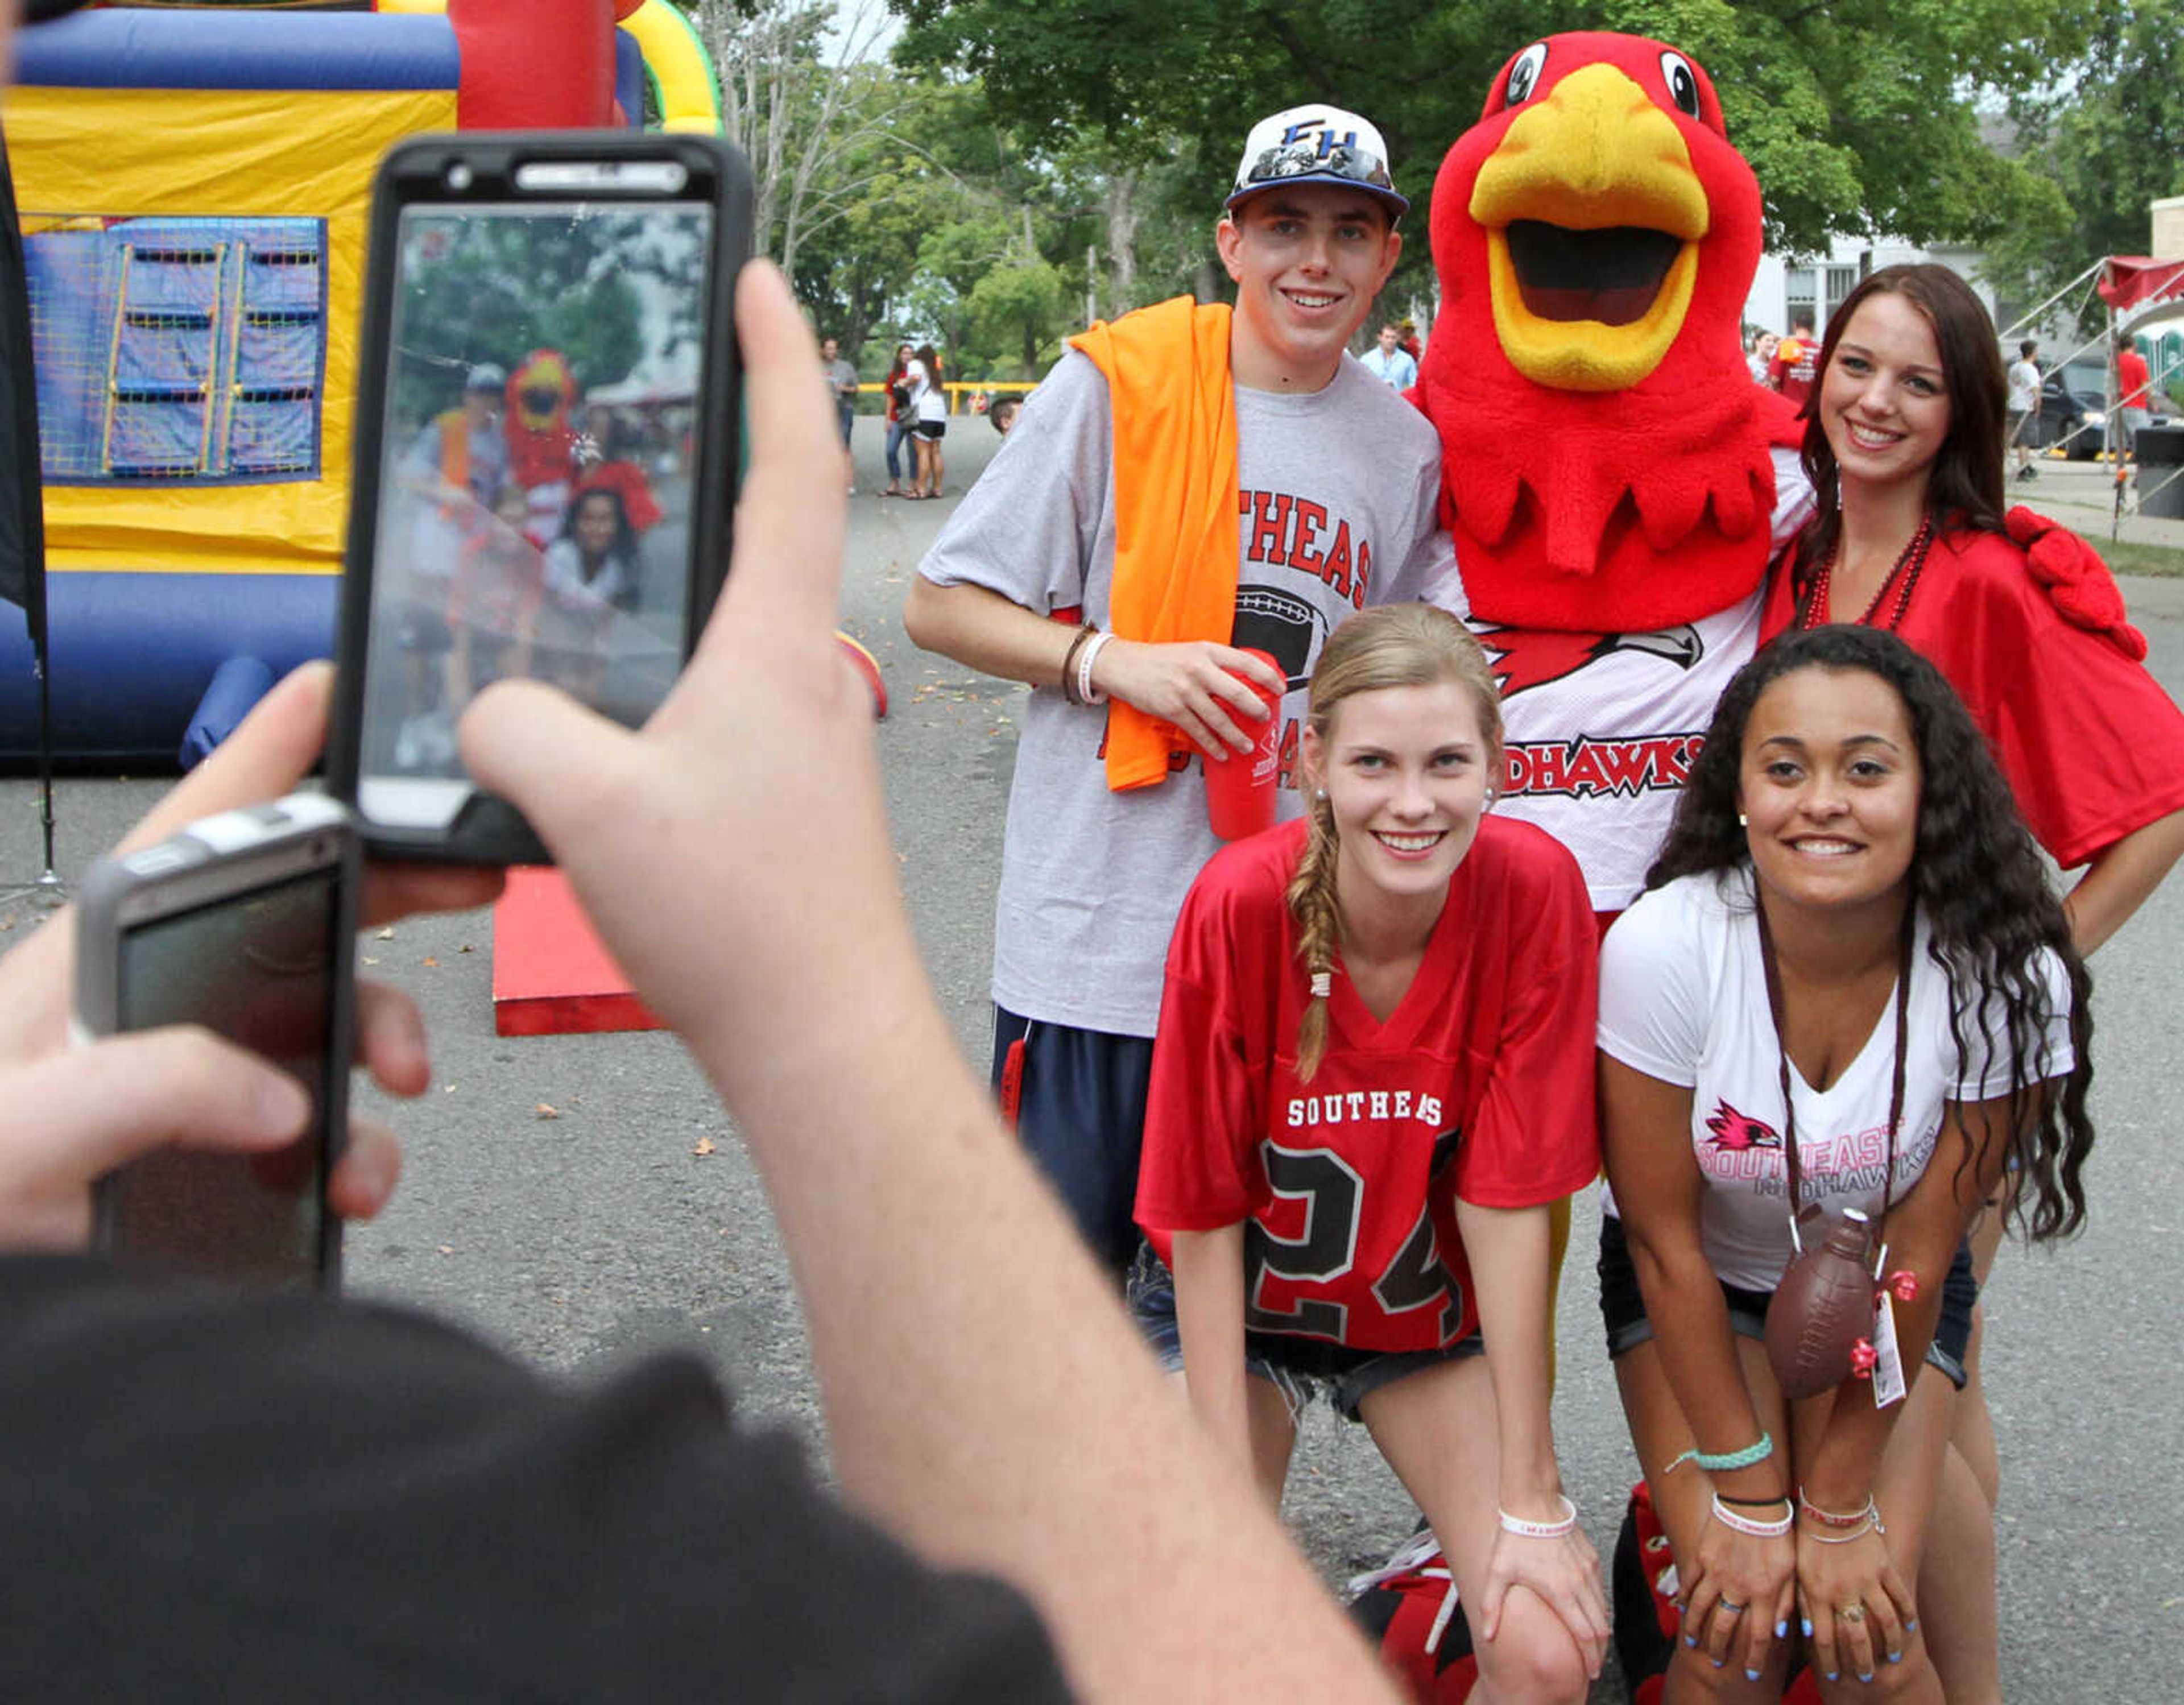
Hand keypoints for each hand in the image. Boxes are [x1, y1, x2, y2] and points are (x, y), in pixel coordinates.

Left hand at [0, 663, 500, 1248]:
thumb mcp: (19, 1127)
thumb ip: (146, 1085)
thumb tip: (279, 1094)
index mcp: (104, 951)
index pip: (206, 819)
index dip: (284, 742)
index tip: (353, 689)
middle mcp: (162, 996)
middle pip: (308, 897)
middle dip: (398, 882)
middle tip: (470, 872)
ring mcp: (199, 1071)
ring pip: (335, 1017)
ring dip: (392, 1040)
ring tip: (400, 1082)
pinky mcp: (223, 1147)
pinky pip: (328, 1126)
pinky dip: (365, 1148)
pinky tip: (354, 1175)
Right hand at [462, 261, 922, 1112]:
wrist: (828, 1041)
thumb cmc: (743, 925)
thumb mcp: (586, 809)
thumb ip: (510, 729)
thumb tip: (484, 709)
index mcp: (776, 641)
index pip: (790, 456)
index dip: (776, 352)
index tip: (759, 273)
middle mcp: (805, 671)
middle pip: (765, 523)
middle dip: (718, 443)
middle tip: (664, 388)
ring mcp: (802, 732)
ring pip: (736, 616)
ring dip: (681, 568)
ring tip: (603, 546)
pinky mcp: (785, 792)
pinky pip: (721, 692)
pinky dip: (669, 664)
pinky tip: (615, 699)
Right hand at [1089, 639, 1282, 758]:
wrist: (1125, 665)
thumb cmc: (1162, 659)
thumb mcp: (1192, 651)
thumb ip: (1216, 663)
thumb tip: (1245, 681)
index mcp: (1207, 650)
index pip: (1247, 662)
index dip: (1268, 677)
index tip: (1280, 689)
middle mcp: (1198, 669)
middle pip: (1238, 693)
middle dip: (1257, 710)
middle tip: (1265, 719)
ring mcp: (1185, 690)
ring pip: (1219, 718)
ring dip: (1236, 736)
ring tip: (1248, 746)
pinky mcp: (1172, 709)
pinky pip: (1199, 731)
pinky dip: (1212, 745)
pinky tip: (1222, 753)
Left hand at [1478, 1522, 1608, 1678]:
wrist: (1533, 1502)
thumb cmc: (1515, 1537)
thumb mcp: (1498, 1572)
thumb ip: (1492, 1606)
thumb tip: (1488, 1634)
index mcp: (1561, 1592)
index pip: (1584, 1635)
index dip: (1590, 1657)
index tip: (1590, 1672)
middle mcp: (1580, 1583)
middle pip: (1600, 1627)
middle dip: (1599, 1651)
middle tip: (1594, 1667)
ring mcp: (1588, 1570)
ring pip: (1604, 1609)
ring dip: (1602, 1630)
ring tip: (1595, 1647)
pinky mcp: (1592, 1558)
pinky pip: (1601, 1590)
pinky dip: (1601, 1608)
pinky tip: (1594, 1616)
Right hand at [1679, 1516, 1794, 1680]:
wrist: (1754, 1500)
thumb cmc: (1780, 1534)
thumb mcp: (1793, 1571)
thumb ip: (1787, 1602)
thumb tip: (1780, 1632)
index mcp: (1764, 1593)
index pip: (1759, 1637)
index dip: (1755, 1659)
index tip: (1752, 1673)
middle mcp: (1738, 1587)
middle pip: (1724, 1627)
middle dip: (1720, 1649)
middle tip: (1716, 1661)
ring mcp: (1716, 1573)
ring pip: (1700, 1609)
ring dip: (1695, 1628)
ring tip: (1692, 1641)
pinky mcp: (1701, 1557)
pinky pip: (1689, 1583)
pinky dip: (1683, 1598)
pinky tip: (1681, 1608)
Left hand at [1797, 1520, 1915, 1684]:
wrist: (1829, 1506)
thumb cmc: (1807, 1538)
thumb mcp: (1797, 1571)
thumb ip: (1801, 1602)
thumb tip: (1806, 1634)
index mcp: (1818, 1593)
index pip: (1824, 1639)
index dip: (1829, 1661)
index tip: (1833, 1676)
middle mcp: (1843, 1591)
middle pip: (1857, 1638)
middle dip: (1862, 1663)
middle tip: (1867, 1677)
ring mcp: (1867, 1581)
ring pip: (1885, 1623)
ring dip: (1890, 1644)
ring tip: (1892, 1658)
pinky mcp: (1884, 1568)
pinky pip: (1900, 1597)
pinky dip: (1907, 1615)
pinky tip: (1908, 1628)